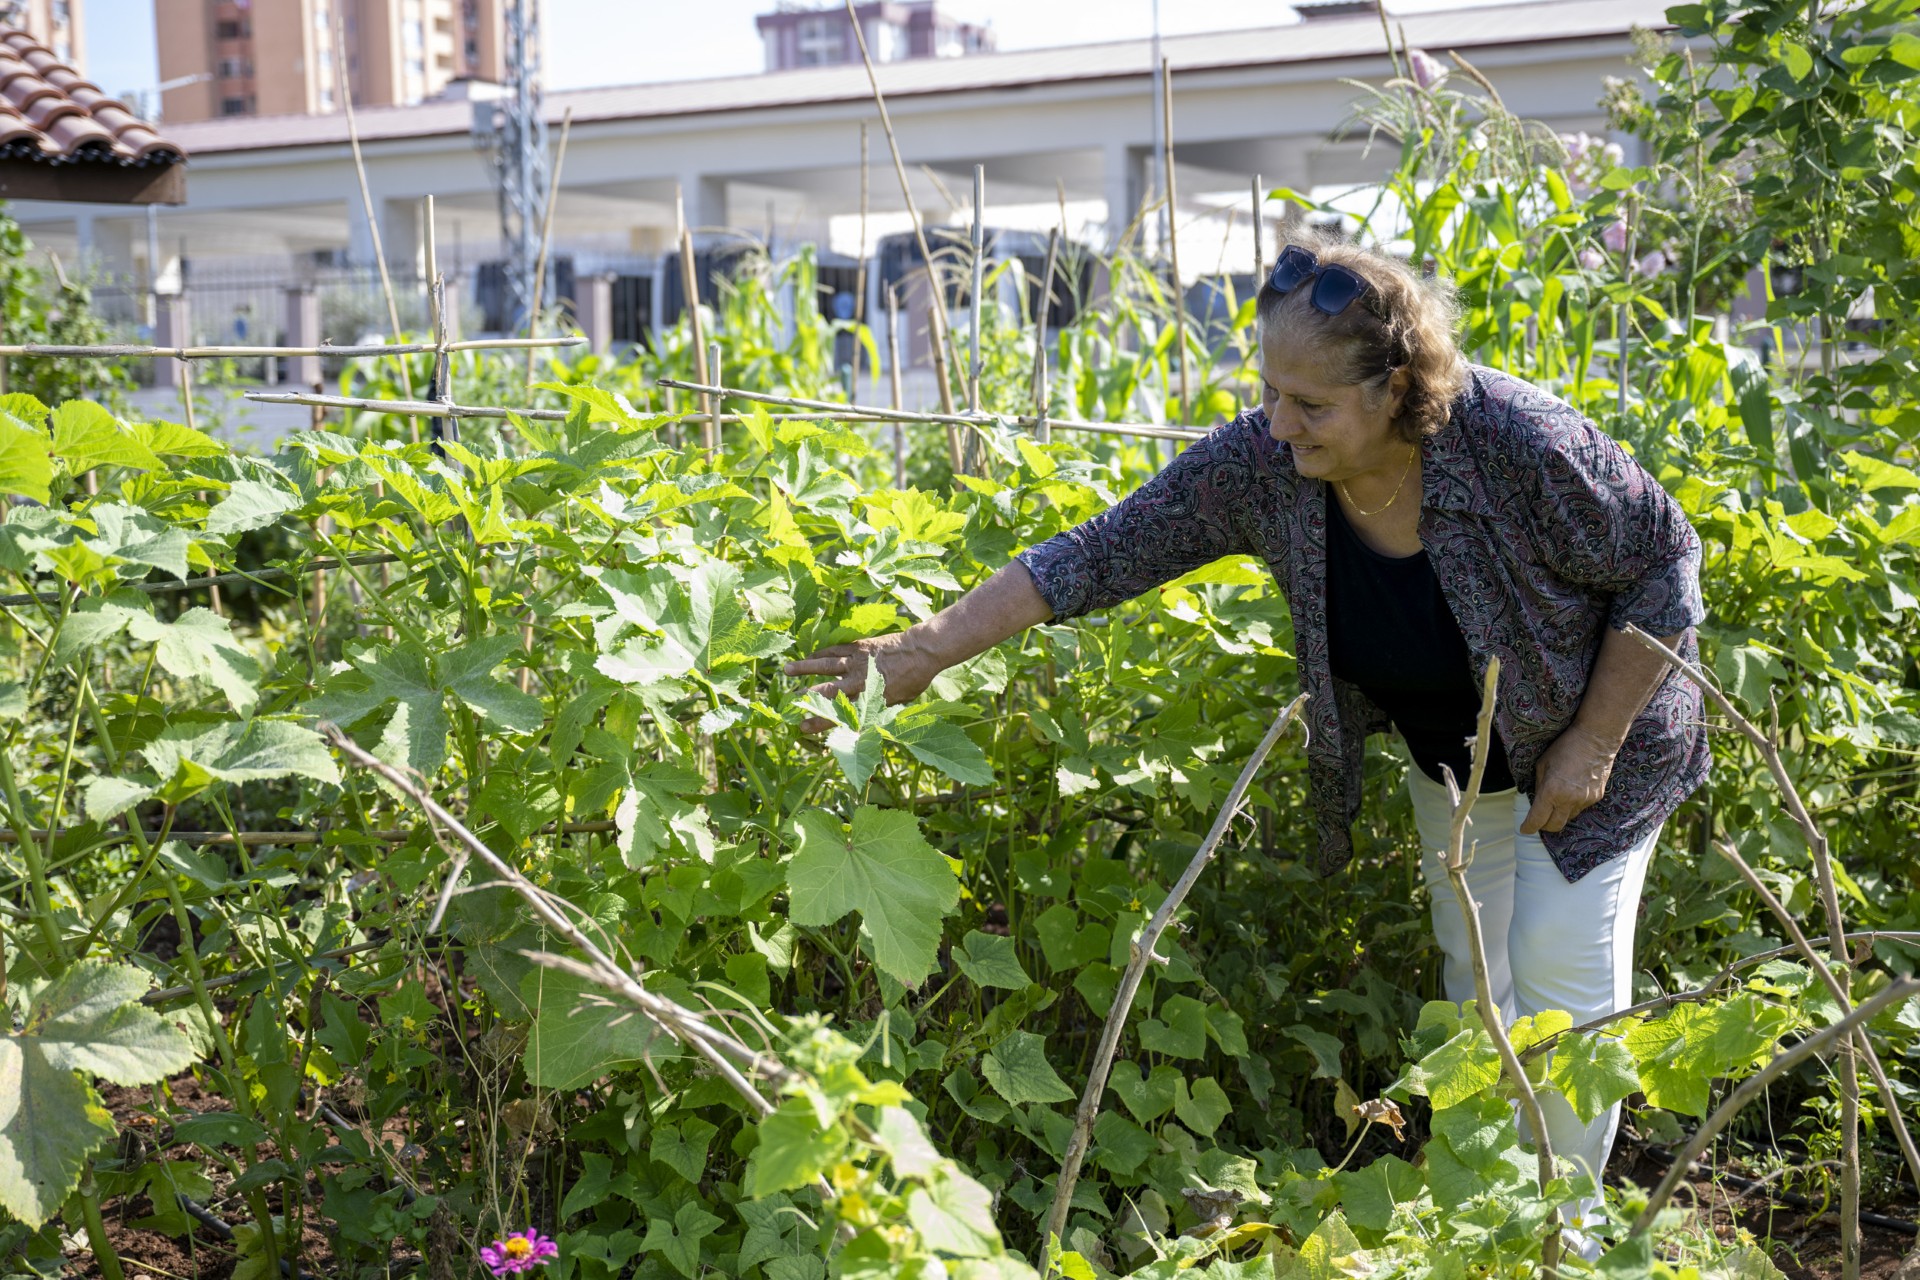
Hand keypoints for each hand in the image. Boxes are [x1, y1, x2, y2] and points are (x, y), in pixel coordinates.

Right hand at [783, 632, 944, 733]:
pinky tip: (810, 656)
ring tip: (787, 670)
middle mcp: (859, 680)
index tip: (802, 726)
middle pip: (828, 689)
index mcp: (869, 698)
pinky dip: (821, 653)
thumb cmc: (914, 680)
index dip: (820, 721)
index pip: (839, 714)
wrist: (922, 651)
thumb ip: (877, 712)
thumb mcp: (898, 703)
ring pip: (826, 665)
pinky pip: (835, 650)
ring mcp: (857, 661)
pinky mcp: (859, 647)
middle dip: (807, 696)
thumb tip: (862, 726)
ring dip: (806, 668)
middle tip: (788, 702)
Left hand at [1520, 724, 1617, 834]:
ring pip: (1569, 818)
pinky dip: (1573, 805)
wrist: (1596, 739)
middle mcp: (1569, 800)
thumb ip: (1539, 786)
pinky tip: (1572, 790)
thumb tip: (1536, 801)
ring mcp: (1585, 800)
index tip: (1524, 829)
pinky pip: (1581, 808)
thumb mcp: (1542, 765)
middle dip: (1544, 826)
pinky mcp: (1596, 798)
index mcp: (1552, 791)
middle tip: (1539, 820)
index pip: (1538, 819)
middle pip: (1555, 826)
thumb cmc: (1565, 747)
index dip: (1529, 827)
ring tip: (1556, 800)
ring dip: (1560, 814)